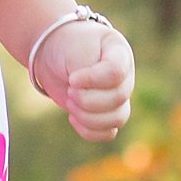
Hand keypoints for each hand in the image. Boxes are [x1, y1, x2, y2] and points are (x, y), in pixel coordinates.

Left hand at [37, 17, 135, 140]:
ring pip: (117, 119)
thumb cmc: (67, 47)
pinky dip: (88, 130)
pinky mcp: (106, 113)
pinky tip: (72, 117)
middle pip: (118, 98)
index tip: (72, 78)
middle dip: (87, 99)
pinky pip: (108, 133)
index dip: (92, 80)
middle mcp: (125, 76)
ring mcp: (118, 96)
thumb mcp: (76, 50)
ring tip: (70, 102)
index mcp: (120, 53)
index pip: (115, 73)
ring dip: (88, 117)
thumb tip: (90, 104)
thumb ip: (88, 72)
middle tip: (69, 90)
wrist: (55, 55)